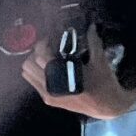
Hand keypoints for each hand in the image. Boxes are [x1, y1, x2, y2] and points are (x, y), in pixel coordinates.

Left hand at [21, 49, 135, 118]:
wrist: (108, 107)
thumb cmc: (105, 84)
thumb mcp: (101, 62)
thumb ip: (94, 43)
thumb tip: (91, 27)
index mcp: (62, 76)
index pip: (40, 56)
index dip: (42, 44)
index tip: (50, 38)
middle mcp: (50, 86)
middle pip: (28, 64)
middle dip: (35, 52)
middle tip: (47, 47)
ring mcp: (48, 94)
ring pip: (27, 74)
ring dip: (33, 63)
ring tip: (46, 57)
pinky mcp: (48, 100)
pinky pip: (33, 83)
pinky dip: (36, 73)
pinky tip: (49, 69)